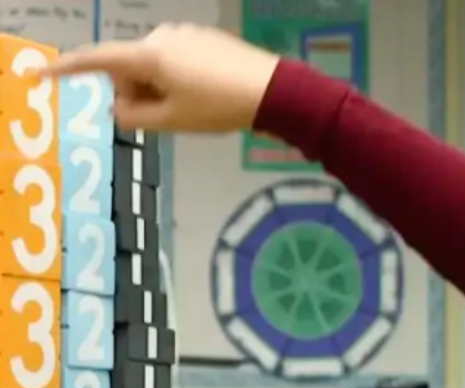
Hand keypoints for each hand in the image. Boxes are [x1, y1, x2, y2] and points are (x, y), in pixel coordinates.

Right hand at [43, 23, 279, 132]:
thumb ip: (136, 117)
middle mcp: (159, 37)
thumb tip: (119, 108)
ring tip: (197, 106)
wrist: (270, 89)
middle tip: (172, 117)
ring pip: (154, 68)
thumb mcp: (173, 121)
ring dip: (164, 89)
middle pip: (130, 71)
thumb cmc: (219, 107)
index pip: (98, 62)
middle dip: (142, 94)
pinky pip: (177, 62)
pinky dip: (182, 80)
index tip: (39, 73)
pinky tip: (208, 93)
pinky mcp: (201, 37)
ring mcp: (181, 34)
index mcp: (147, 56)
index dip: (67, 69)